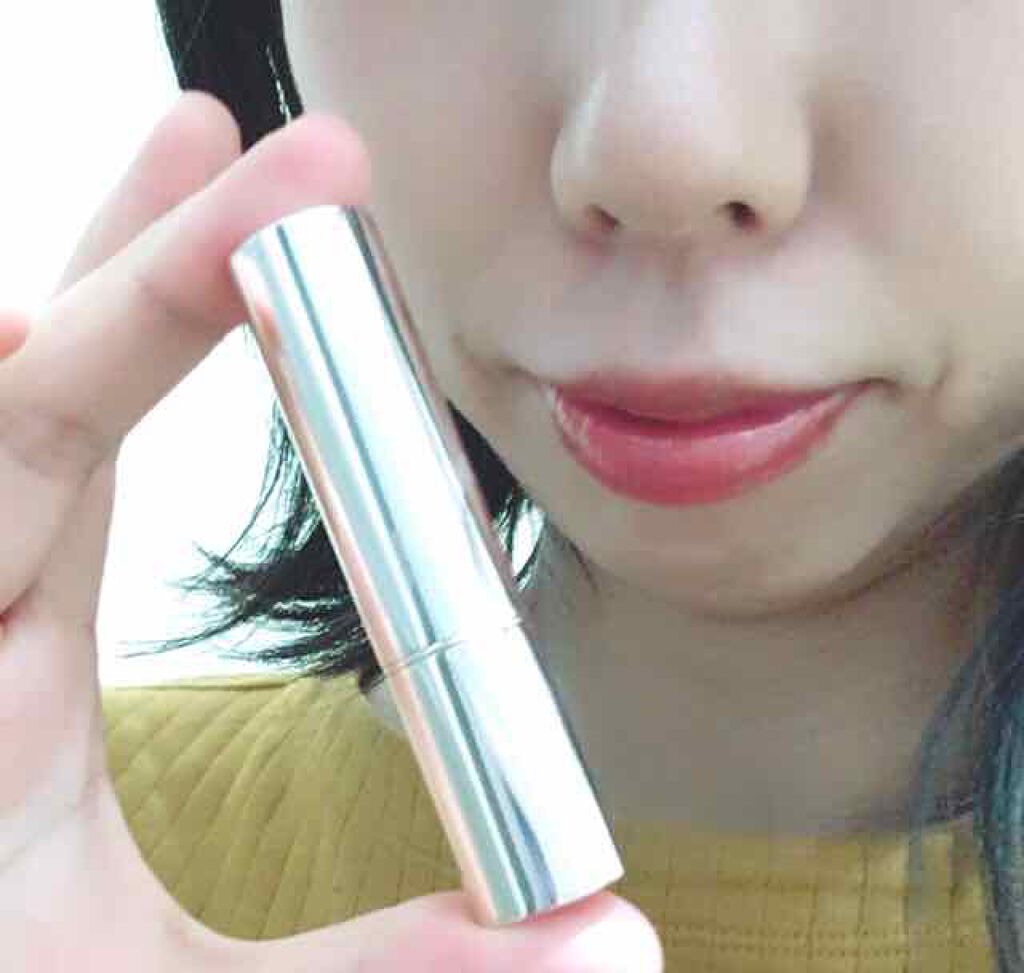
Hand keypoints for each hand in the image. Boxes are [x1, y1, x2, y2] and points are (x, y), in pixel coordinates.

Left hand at [0, 92, 661, 970]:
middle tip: (252, 145)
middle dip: (142, 247)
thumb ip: (388, 954)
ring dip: (103, 277)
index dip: (148, 297)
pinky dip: (76, 362)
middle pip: (22, 378)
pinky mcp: (3, 638)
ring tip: (195, 167)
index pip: (39, 433)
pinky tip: (117, 316)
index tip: (271, 204)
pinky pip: (25, 467)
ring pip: (18, 403)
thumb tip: (606, 933)